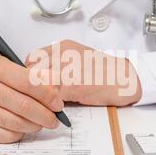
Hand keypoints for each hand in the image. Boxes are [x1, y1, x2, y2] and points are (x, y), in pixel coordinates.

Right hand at [0, 56, 63, 142]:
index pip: (28, 82)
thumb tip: (57, 88)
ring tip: (41, 122)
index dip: (48, 95)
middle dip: (45, 115)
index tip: (57, 103)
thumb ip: (32, 76)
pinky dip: (20, 133)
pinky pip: (6, 134)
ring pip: (16, 123)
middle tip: (54, 118)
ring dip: (35, 125)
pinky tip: (24, 127)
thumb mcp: (8, 68)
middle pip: (24, 105)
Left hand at [26, 40, 141, 106]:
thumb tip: (37, 78)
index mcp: (63, 47)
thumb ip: (58, 64)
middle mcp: (63, 54)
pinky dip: (52, 105)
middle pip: (32, 72)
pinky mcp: (73, 85)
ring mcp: (67, 68)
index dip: (30, 74)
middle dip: (34, 86)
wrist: (124, 78)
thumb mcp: (77, 59)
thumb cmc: (103, 71)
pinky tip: (60, 107)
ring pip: (40, 85)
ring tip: (50, 103)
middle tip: (40, 96)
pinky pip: (52, 97)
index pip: (32, 59)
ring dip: (42, 96)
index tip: (34, 84)